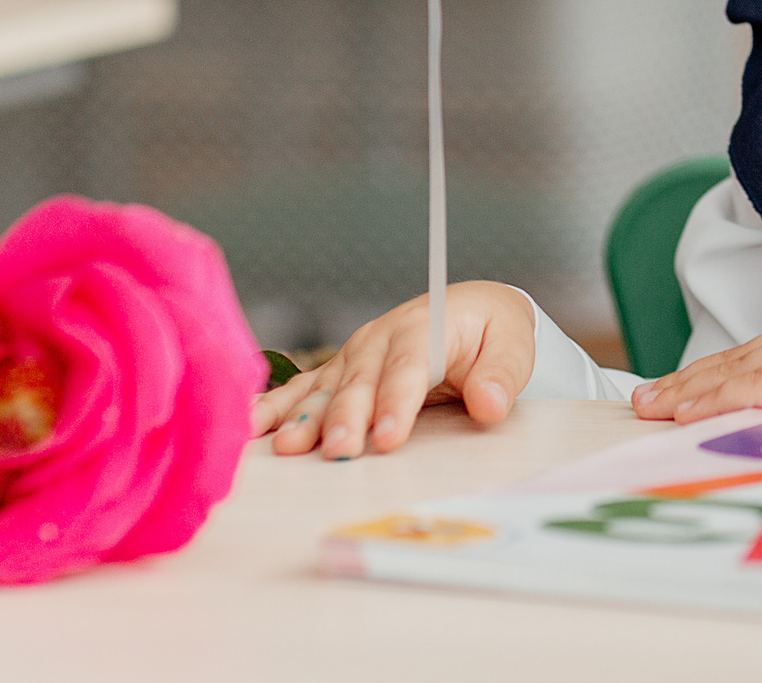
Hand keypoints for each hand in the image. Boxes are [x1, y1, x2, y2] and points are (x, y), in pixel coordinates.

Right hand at [251, 281, 536, 458]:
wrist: (471, 309)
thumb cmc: (492, 331)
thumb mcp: (512, 345)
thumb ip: (501, 375)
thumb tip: (490, 404)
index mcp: (426, 328)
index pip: (410, 366)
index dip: (397, 401)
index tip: (390, 437)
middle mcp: (382, 338)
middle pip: (361, 381)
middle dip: (347, 418)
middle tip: (339, 453)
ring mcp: (355, 354)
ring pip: (327, 388)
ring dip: (305, 418)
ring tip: (286, 448)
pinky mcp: (340, 370)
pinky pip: (303, 389)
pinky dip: (275, 407)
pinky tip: (249, 427)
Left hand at [629, 305, 761, 421]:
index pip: (760, 359)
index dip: (718, 375)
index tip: (686, 390)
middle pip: (736, 361)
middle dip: (689, 381)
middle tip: (647, 399)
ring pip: (734, 371)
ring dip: (688, 390)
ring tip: (649, 407)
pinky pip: (754, 386)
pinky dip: (714, 398)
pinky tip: (684, 411)